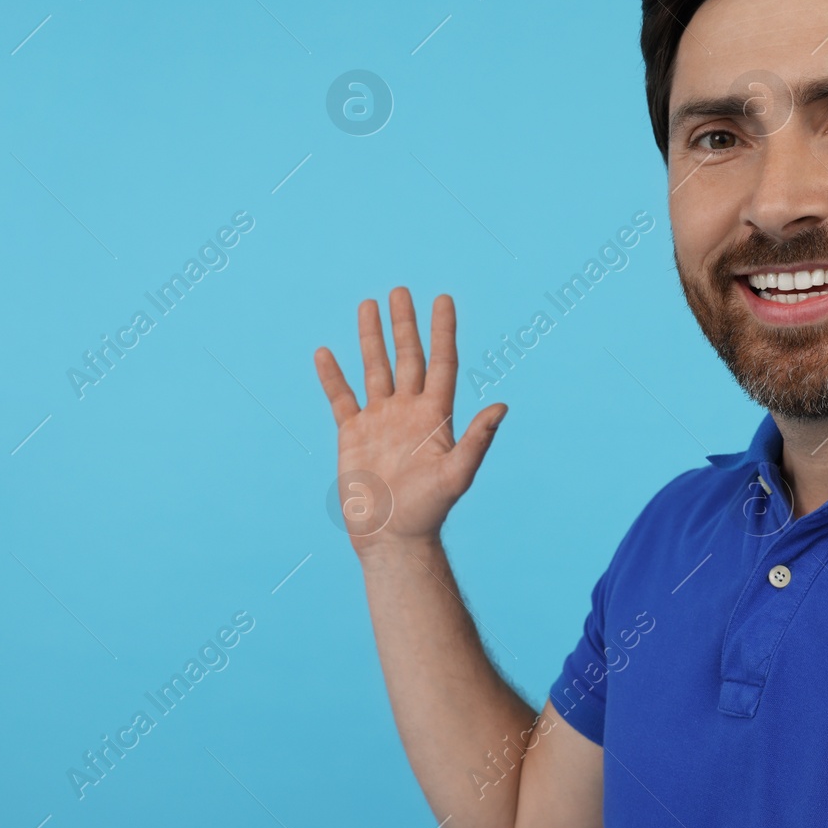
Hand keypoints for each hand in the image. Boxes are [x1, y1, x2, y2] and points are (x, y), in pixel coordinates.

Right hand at [313, 288, 507, 554]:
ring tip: (367, 305)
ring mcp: (379, 420)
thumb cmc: (429, 510)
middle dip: (404, 324)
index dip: (442, 330)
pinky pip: (340, 397)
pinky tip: (325, 352)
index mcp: (435, 415)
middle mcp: (408, 411)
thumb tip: (502, 406)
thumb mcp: (458, 474)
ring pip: (374, 369)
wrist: (392, 537)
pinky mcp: (353, 434)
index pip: (441, 361)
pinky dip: (332, 375)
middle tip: (400, 291)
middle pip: (407, 357)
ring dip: (371, 338)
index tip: (442, 299)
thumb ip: (477, 439)